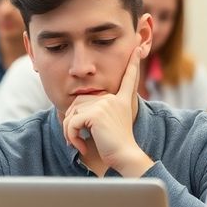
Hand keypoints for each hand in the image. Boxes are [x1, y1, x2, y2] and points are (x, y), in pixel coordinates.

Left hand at [62, 46, 152, 175]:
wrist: (124, 157)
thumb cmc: (114, 147)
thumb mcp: (105, 125)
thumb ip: (95, 113)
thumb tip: (73, 110)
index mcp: (119, 100)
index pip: (127, 78)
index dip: (132, 64)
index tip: (137, 49)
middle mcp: (113, 99)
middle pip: (79, 101)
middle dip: (70, 121)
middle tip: (75, 138)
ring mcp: (105, 104)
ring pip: (72, 112)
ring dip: (69, 131)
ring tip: (78, 143)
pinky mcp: (96, 114)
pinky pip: (72, 122)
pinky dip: (71, 137)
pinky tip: (81, 146)